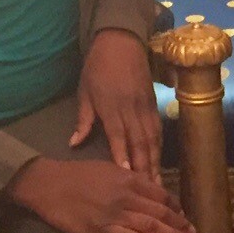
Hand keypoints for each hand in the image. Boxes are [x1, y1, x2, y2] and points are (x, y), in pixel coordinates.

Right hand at [7, 156, 194, 232]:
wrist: (48, 184)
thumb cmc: (76, 174)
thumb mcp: (107, 168)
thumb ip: (128, 178)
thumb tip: (146, 187)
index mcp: (128, 178)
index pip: (160, 194)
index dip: (175, 206)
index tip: (184, 215)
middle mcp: (126, 195)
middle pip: (160, 211)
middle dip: (180, 223)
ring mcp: (115, 213)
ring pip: (150, 225)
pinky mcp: (102, 230)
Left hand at [74, 29, 160, 174]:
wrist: (121, 42)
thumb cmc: (97, 68)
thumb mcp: (84, 92)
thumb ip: (83, 120)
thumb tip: (73, 144)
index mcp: (111, 107)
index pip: (118, 136)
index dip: (123, 156)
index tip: (126, 175)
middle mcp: (131, 109)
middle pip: (139, 141)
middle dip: (144, 166)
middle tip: (147, 189)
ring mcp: (145, 107)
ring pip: (152, 138)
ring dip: (155, 161)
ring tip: (157, 182)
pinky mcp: (154, 104)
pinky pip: (158, 130)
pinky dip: (159, 147)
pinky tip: (159, 161)